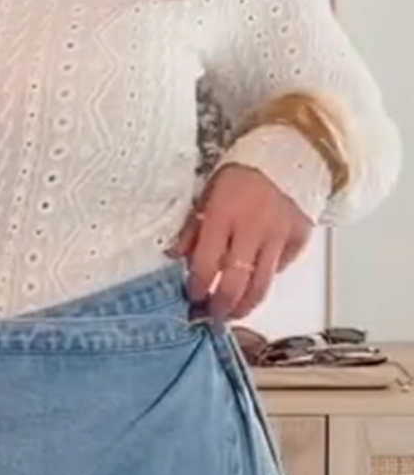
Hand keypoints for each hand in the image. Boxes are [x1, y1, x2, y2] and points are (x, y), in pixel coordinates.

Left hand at [169, 164, 313, 321]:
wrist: (283, 158)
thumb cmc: (239, 178)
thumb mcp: (206, 196)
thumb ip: (191, 230)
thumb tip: (174, 258)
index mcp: (224, 214)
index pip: (206, 264)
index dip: (197, 287)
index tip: (192, 298)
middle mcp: (254, 227)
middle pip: (236, 282)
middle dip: (221, 306)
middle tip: (213, 316)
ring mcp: (280, 235)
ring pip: (262, 284)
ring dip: (245, 305)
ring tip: (233, 313)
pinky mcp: (299, 237)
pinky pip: (282, 267)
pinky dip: (268, 276)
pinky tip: (255, 279)